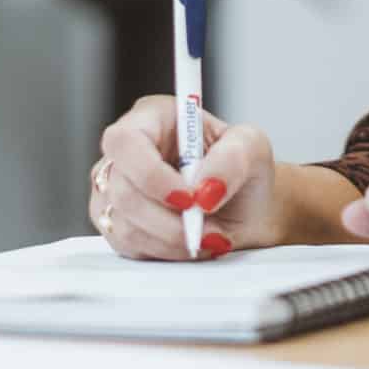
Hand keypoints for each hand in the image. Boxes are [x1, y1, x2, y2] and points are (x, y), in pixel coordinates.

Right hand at [91, 94, 278, 259]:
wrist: (248, 209)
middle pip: (122, 190)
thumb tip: (204, 188)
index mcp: (152, 117)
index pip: (126, 142)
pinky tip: (191, 242)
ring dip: (172, 239)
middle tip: (209, 227)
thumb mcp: (252, 147)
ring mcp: (115, 188)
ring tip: (209, 234)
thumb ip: (233, 158)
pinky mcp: (116, 223)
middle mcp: (127, 151)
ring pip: (125, 224)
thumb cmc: (244, 169)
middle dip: (170, 219)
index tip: (189, 199)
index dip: (151, 174)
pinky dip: (166, 251)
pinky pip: (128, 246)